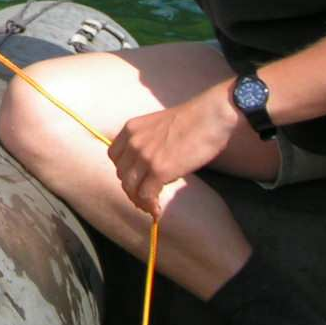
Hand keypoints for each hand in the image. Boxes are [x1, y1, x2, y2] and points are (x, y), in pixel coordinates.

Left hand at [106, 83, 239, 218]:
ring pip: (130, 187)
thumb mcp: (157, 125)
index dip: (125, 171)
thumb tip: (147, 166)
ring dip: (140, 200)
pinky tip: (158, 209)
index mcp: (131, 129)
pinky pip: (146, 195)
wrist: (211, 115)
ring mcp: (145, 156)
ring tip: (151, 206)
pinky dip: (150, 206)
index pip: (114, 157)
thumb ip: (146, 141)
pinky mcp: (159, 170)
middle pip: (121, 174)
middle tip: (145, 198)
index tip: (136, 180)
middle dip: (132, 188)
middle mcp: (133, 142)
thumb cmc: (192, 120)